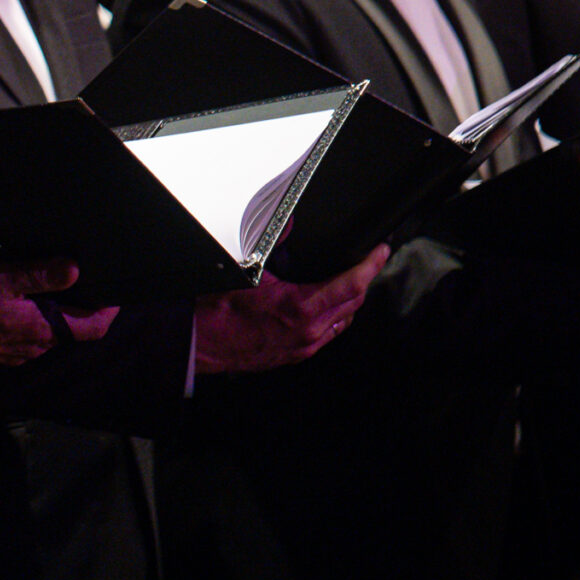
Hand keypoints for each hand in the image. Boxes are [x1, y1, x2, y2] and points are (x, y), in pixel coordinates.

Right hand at [0, 258, 110, 363]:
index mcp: (42, 329)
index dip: (108, 311)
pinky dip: (32, 325)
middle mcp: (34, 347)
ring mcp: (15, 354)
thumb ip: (39, 274)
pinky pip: (26, 342)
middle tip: (83, 285)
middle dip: (81, 310)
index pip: (92, 327)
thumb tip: (75, 268)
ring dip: (54, 318)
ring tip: (50, 292)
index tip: (115, 294)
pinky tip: (16, 309)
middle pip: (72, 332)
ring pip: (48, 337)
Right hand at [193, 246, 387, 374]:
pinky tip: (324, 307)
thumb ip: (274, 244)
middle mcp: (308, 332)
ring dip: (351, 301)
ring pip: (344, 322)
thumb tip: (288, 223)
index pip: (351, 285)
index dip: (372, 265)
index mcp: (300, 309)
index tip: (381, 251)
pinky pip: (327, 335)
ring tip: (349, 282)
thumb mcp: (248, 269)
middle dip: (364, 279)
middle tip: (368, 261)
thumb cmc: (217, 313)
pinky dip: (334, 317)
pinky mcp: (296, 355)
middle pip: (354, 303)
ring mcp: (304, 346)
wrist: (198, 341)